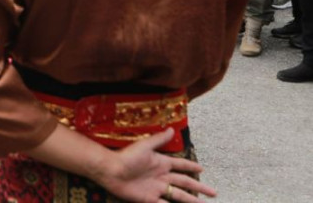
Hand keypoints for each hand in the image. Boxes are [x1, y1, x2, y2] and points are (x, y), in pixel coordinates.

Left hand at [96, 129, 215, 202]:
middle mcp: (161, 177)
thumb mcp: (145, 145)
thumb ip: (159, 139)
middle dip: (199, 187)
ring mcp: (156, 189)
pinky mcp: (149, 199)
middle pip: (185, 183)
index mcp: (161, 163)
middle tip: (213, 192)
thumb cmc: (126, 156)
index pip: (181, 165)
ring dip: (191, 200)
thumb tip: (172, 128)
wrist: (111, 170)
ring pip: (179, 196)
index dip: (191, 167)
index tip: (202, 168)